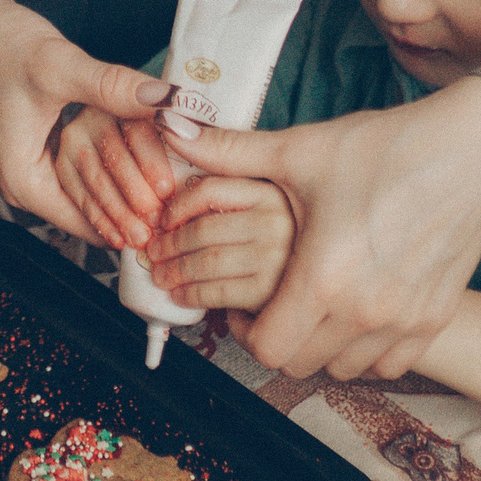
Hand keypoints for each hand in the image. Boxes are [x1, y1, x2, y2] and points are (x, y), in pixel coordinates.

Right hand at [0, 0, 171, 245]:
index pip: (89, 225)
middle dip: (138, 209)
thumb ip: (115, 87)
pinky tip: (149, 156)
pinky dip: (117, 163)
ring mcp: (40, 166)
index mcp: (26, 182)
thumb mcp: (61, 67)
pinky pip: (89, 167)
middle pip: (95, 212)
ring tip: (174, 188)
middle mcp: (30, 183)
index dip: (132, 222)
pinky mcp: (48, 146)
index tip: (171, 217)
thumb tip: (169, 101)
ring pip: (95, 189)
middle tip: (182, 207)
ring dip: (131, 187)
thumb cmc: (2, 46)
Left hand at [144, 174, 294, 314]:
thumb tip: (176, 185)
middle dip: (170, 244)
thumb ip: (234, 188)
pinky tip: (182, 294)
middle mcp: (277, 222)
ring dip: (176, 271)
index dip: (178, 206)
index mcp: (272, 193)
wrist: (325, 290)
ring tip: (162, 275)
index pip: (210, 191)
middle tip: (155, 252)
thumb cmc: (298, 248)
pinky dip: (192, 294)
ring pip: (206, 262)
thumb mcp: (275, 205)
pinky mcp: (271, 292)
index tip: (164, 220)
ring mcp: (275, 258)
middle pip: (203, 230)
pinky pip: (217, 291)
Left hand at [162, 87, 480, 379]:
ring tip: (310, 305)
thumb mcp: (301, 149)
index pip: (267, 348)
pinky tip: (355, 312)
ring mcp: (406, 321)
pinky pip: (389, 363)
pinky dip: (365, 350)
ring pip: (343, 368)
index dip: (244, 331)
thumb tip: (170, 125)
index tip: (242, 305)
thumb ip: (229, 151)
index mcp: (323, 278)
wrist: (475, 149)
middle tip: (271, 303)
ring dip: (318, 347)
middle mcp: (366, 312)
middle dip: (276, 338)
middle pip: (300, 364)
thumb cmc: (388, 147)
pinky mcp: (436, 318)